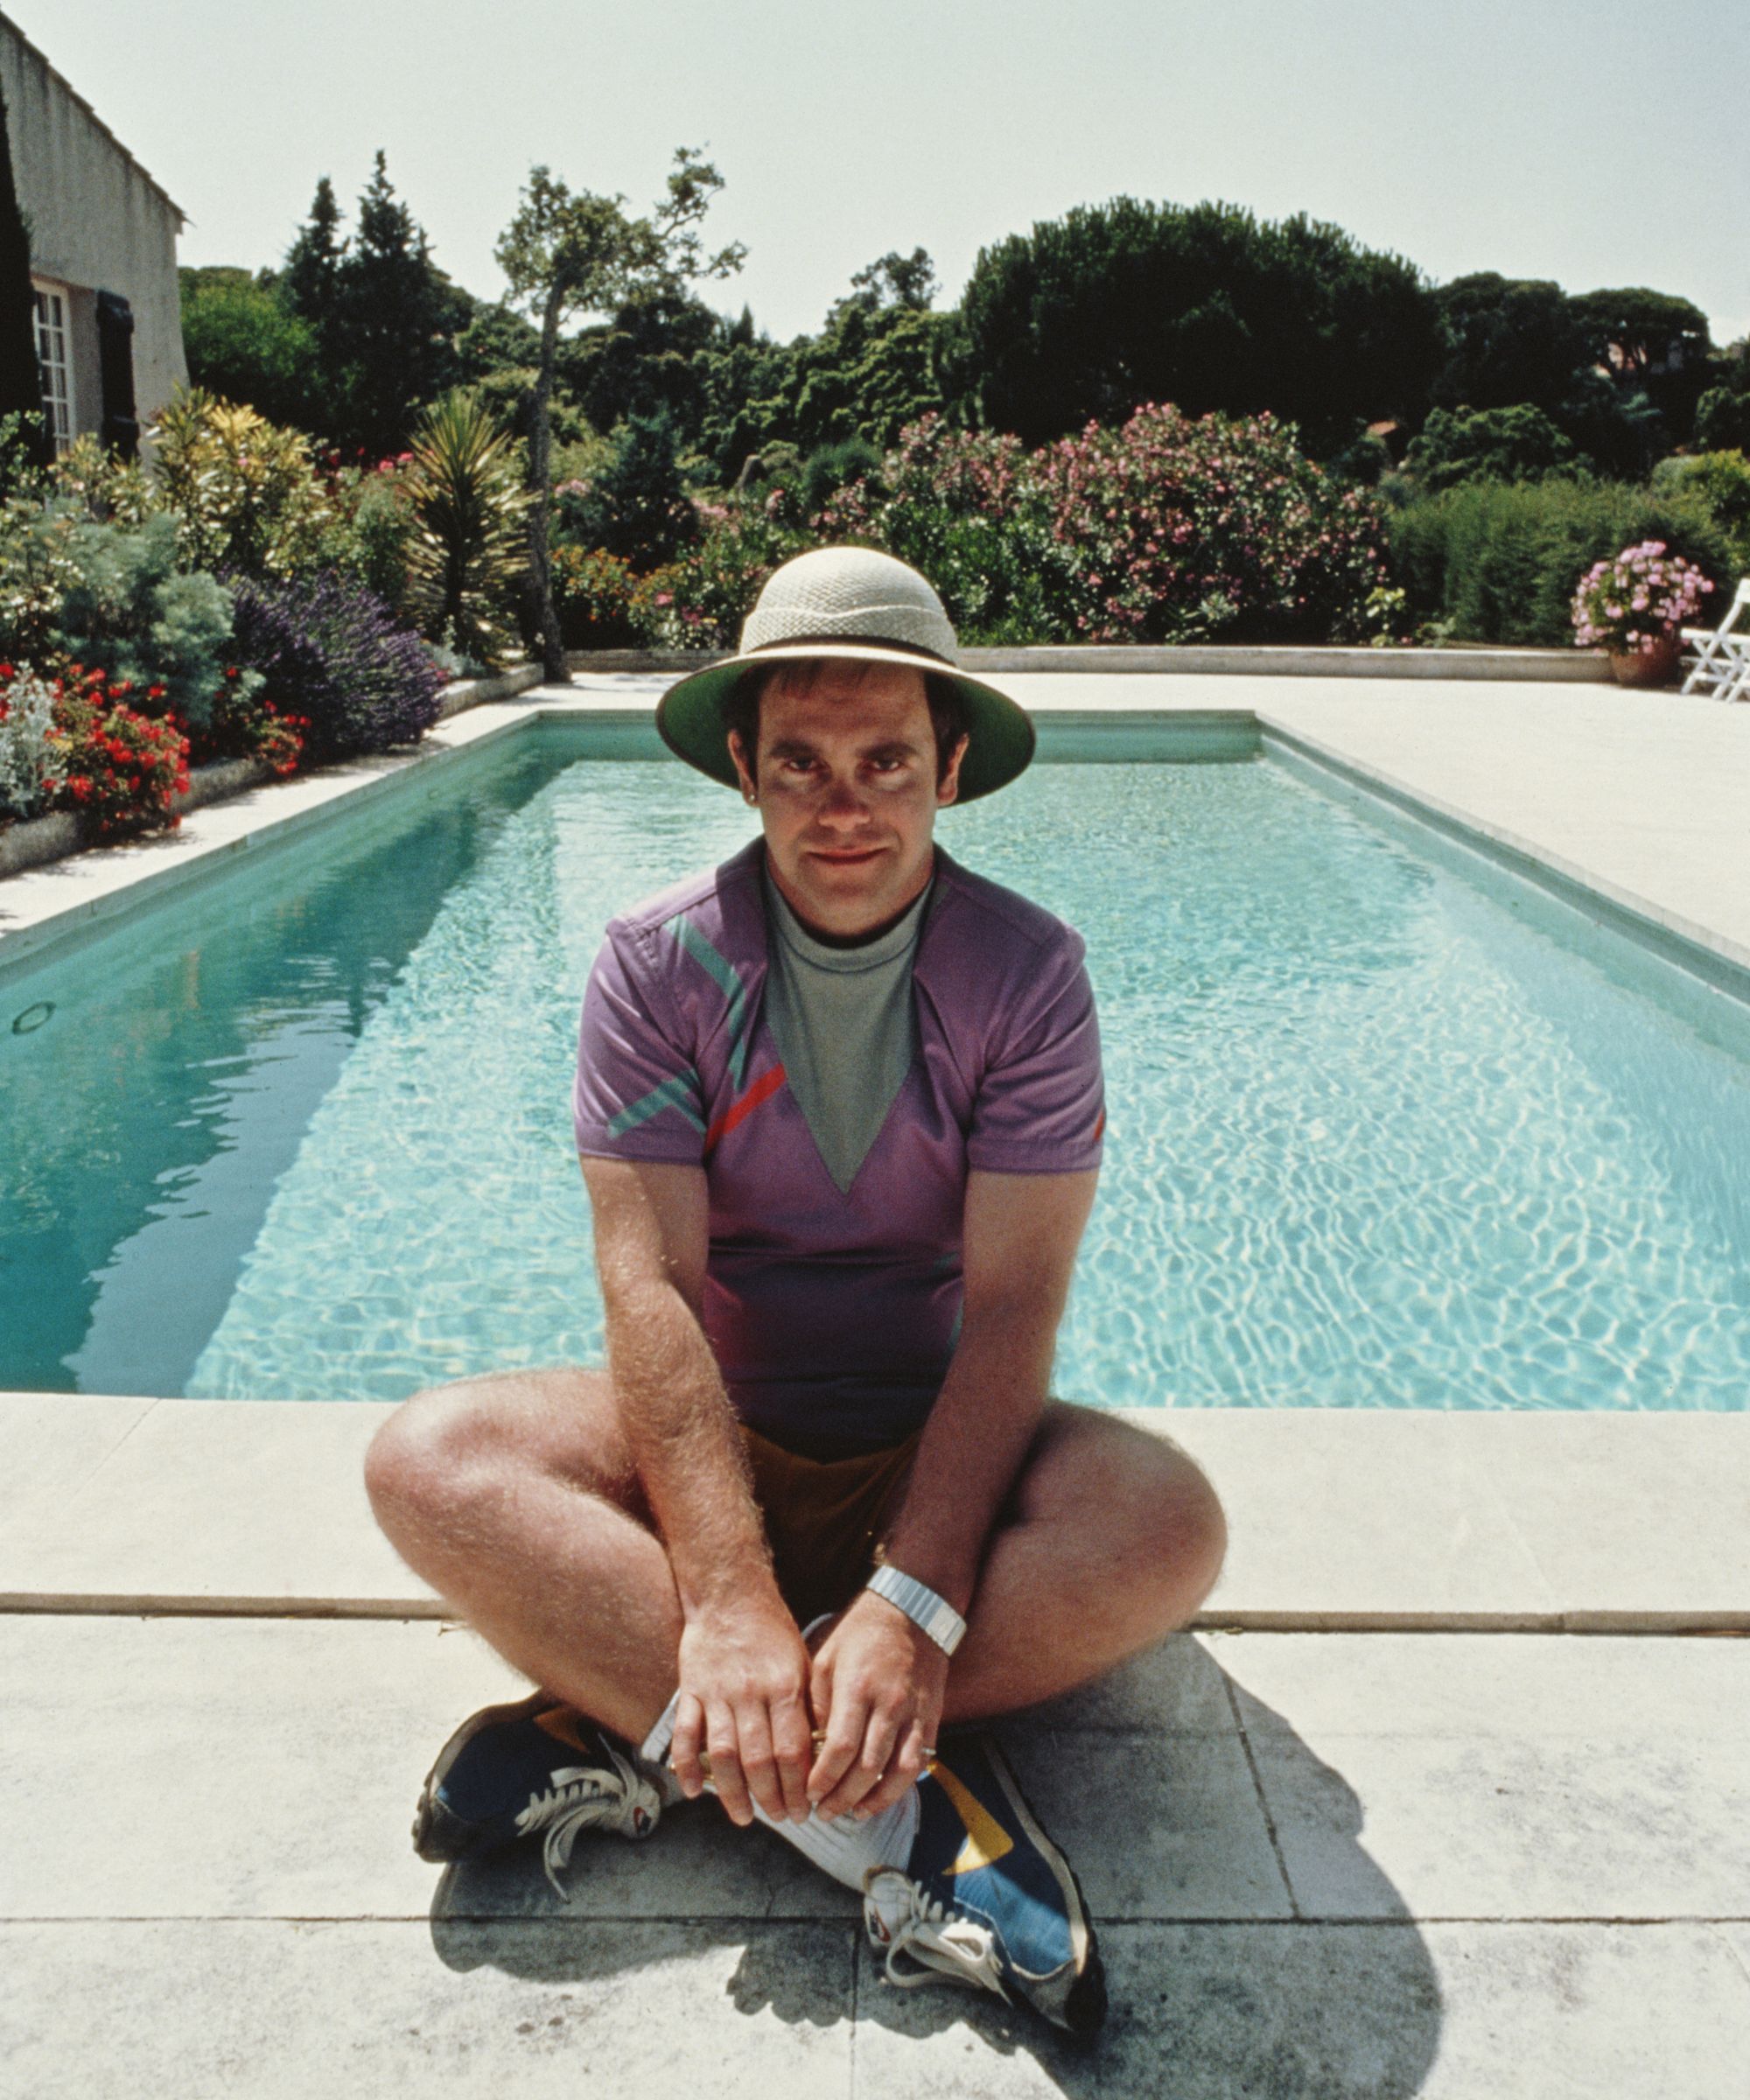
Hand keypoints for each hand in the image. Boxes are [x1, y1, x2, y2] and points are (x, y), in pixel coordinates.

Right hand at [671, 1594, 813, 1827]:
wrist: (729, 1593)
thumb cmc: (772, 1630)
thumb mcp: (801, 1661)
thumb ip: (807, 1704)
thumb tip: (823, 1751)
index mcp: (784, 1686)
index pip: (793, 1750)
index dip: (798, 1787)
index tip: (805, 1809)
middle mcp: (751, 1692)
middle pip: (759, 1760)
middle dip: (772, 1797)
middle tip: (783, 1819)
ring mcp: (717, 1692)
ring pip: (723, 1754)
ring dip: (733, 1793)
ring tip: (745, 1817)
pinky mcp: (691, 1689)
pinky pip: (685, 1734)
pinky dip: (687, 1765)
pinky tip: (694, 1790)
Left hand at [807, 1589, 948, 1821]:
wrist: (913, 1611)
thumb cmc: (861, 1633)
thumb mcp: (827, 1657)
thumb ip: (818, 1702)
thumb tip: (811, 1747)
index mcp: (857, 1687)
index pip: (840, 1748)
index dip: (823, 1778)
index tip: (808, 1793)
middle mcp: (889, 1704)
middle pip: (867, 1767)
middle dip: (842, 1797)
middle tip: (823, 1812)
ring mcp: (914, 1713)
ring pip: (897, 1772)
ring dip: (873, 1800)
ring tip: (851, 1814)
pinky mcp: (930, 1718)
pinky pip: (918, 1762)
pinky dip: (899, 1787)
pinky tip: (880, 1798)